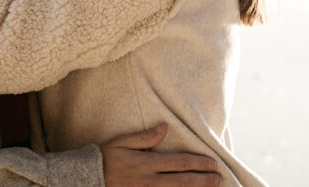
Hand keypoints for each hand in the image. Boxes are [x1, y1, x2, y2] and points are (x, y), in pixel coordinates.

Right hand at [100, 124, 220, 185]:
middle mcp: (149, 181)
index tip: (212, 163)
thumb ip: (145, 137)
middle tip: (219, 178)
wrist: (89, 179)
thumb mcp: (122, 142)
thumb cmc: (105, 158)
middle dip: (203, 180)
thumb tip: (164, 127)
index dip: (197, 163)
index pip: (178, 163)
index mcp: (146, 164)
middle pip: (182, 181)